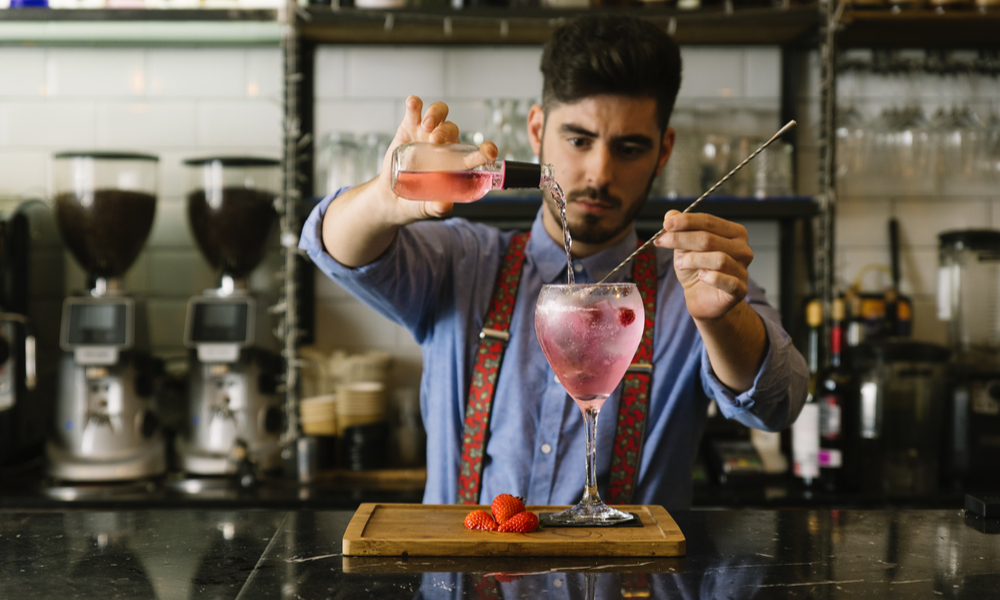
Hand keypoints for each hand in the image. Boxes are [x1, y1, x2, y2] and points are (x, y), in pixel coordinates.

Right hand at [377, 95, 497, 221]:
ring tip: (426, 125)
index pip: (475, 154)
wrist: (393, 198)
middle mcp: (445, 145)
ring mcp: (426, 134)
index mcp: (456, 163)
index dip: (485, 150)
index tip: (489, 151)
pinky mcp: (408, 128)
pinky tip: (413, 103)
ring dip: (435, 115)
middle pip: (452, 129)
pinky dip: (414, 104)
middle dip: (446, 132)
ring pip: (439, 113)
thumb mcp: (428, 208)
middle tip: (435, 141)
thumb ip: (437, 207)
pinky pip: (414, 111)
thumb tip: (445, 205)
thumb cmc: (418, 200)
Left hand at [653, 210, 753, 320]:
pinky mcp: (740, 290)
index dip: (686, 221)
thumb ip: (679, 230)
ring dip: (693, 260)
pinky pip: (728, 281)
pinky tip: (700, 276)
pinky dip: (712, 277)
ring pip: (719, 258)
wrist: (701, 298)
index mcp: (734, 233)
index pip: (709, 221)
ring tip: (680, 264)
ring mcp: (743, 269)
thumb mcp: (684, 247)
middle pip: (710, 238)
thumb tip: (670, 214)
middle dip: (681, 239)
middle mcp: (743, 249)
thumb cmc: (696, 270)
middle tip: (662, 242)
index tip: (666, 224)